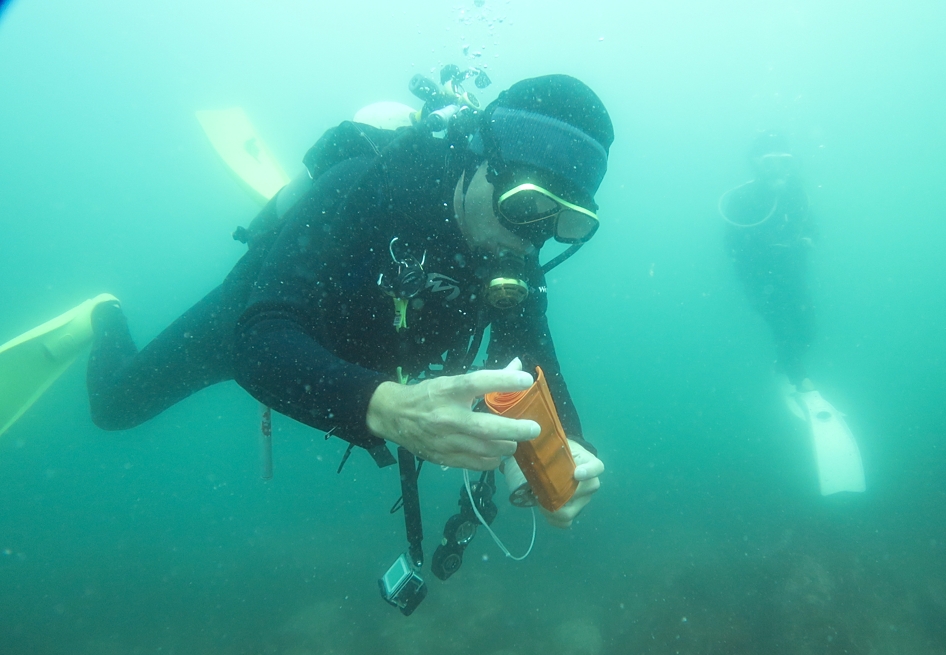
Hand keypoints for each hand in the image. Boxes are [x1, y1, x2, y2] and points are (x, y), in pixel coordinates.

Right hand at [366, 359, 539, 469]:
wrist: (394, 416)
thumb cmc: (428, 395)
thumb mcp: (451, 381)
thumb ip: (486, 378)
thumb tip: (517, 366)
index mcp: (447, 391)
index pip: (477, 383)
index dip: (503, 381)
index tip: (525, 380)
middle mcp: (446, 416)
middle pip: (486, 427)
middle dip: (514, 429)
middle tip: (534, 428)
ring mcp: (444, 440)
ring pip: (484, 450)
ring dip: (506, 446)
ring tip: (514, 441)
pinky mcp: (443, 457)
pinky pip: (474, 464)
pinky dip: (491, 460)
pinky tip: (497, 453)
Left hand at [503, 440, 603, 528]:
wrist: (560, 463)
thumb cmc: (557, 452)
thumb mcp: (555, 445)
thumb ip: (548, 446)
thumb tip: (526, 441)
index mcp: (588, 462)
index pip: (597, 467)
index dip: (589, 471)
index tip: (577, 473)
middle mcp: (590, 483)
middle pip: (584, 492)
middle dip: (562, 493)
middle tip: (544, 489)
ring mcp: (583, 499)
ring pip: (572, 510)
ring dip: (553, 508)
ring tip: (539, 500)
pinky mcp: (574, 510)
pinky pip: (566, 521)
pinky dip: (553, 519)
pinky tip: (543, 509)